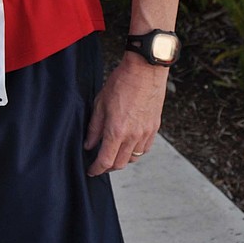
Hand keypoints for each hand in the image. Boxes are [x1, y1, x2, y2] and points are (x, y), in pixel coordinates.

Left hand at [84, 56, 167, 175]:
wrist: (145, 71)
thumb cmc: (121, 83)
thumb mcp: (100, 104)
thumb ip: (94, 128)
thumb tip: (89, 144)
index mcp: (116, 131)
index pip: (105, 161)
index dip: (96, 169)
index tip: (91, 170)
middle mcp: (133, 136)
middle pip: (120, 164)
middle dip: (108, 167)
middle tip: (100, 163)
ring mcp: (145, 133)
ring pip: (133, 158)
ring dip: (122, 160)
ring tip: (114, 153)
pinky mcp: (154, 128)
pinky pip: (144, 149)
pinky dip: (135, 152)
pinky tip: (129, 145)